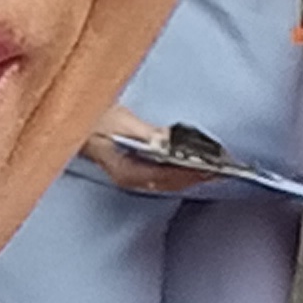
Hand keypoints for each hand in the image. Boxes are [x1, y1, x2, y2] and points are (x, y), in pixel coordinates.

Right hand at [80, 115, 221, 195]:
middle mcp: (131, 180)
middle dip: (199, 176)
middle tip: (227, 167)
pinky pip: (168, 178)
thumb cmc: (92, 119)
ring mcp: (135, 178)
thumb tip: (169, 141)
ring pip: (172, 183)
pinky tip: (200, 166)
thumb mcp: (118, 121)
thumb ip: (146, 134)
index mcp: (125, 171)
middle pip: (173, 183)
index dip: (190, 172)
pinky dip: (185, 172)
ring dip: (195, 175)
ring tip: (219, 167)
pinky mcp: (139, 172)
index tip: (212, 166)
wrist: (74, 122)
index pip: (165, 177)